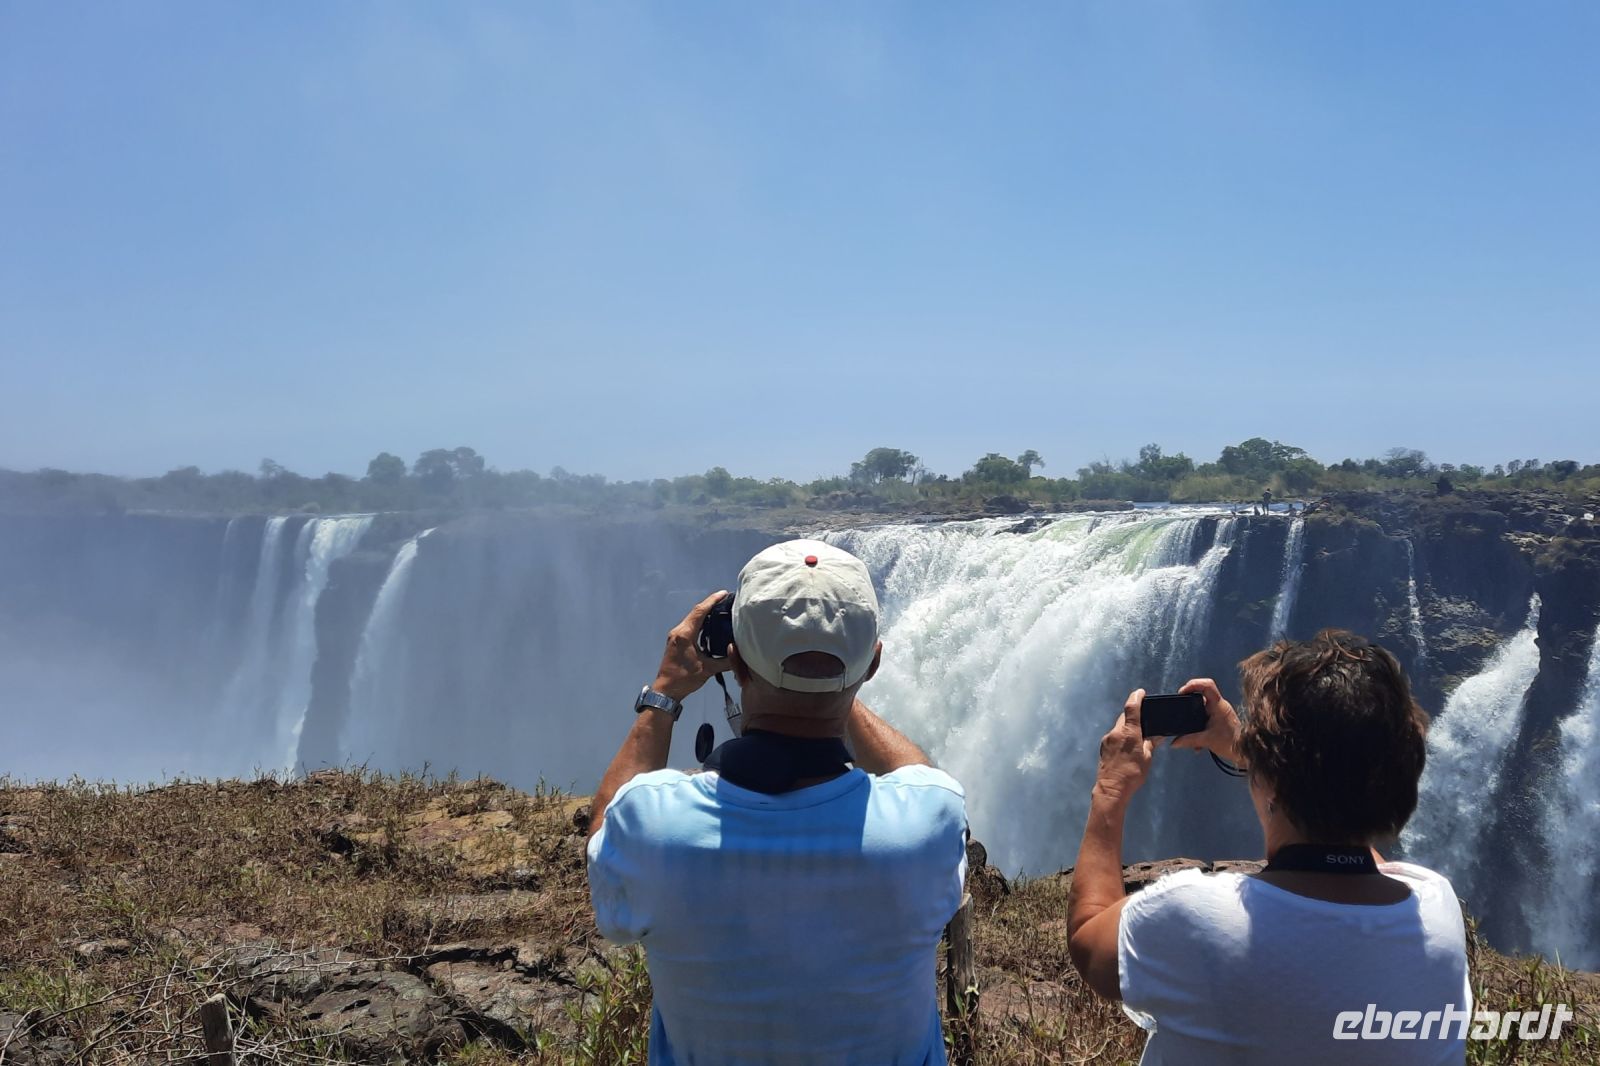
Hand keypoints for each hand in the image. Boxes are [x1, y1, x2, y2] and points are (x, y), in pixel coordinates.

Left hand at [651, 590, 732, 702]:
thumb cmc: (684, 679)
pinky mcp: (676, 642)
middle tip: (726, 600)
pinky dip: (701, 624)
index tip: (724, 593)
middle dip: (710, 605)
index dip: (712, 601)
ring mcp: (675, 636)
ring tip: (720, 610)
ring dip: (705, 614)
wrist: (666, 691)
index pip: (699, 612)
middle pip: (695, 613)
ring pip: (692, 620)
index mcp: (684, 634)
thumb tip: (740, 654)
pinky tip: (711, 626)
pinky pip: (690, 627)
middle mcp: (678, 632)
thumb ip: (725, 661)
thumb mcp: (707, 669)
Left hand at [1093, 689, 1157, 807]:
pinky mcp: (1103, 747)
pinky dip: (1121, 736)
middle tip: (1143, 717)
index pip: (1131, 708)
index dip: (1136, 698)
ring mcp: (1107, 740)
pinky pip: (1114, 736)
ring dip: (1127, 727)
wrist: (1111, 789)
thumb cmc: (1132, 774)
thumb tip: (1158, 735)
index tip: (1141, 692)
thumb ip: (1151, 743)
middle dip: (1133, 715)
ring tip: (1138, 736)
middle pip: (1124, 717)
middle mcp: (1115, 733)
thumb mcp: (1147, 758)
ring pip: (1119, 727)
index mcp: (1128, 733)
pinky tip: (1128, 746)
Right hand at [1170, 678, 1243, 763]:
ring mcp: (1220, 712)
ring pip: (1202, 709)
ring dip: (1194, 720)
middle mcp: (1220, 706)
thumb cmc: (1232, 744)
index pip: (1207, 685)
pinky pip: (1206, 718)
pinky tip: (1198, 743)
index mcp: (1218, 706)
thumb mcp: (1207, 741)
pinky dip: (1199, 728)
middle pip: (1201, 696)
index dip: (1193, 684)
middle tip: (1181, 712)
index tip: (1182, 692)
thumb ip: (1189, 740)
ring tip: (1189, 732)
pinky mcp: (1220, 720)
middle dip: (1188, 705)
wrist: (1247, 752)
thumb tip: (1174, 743)